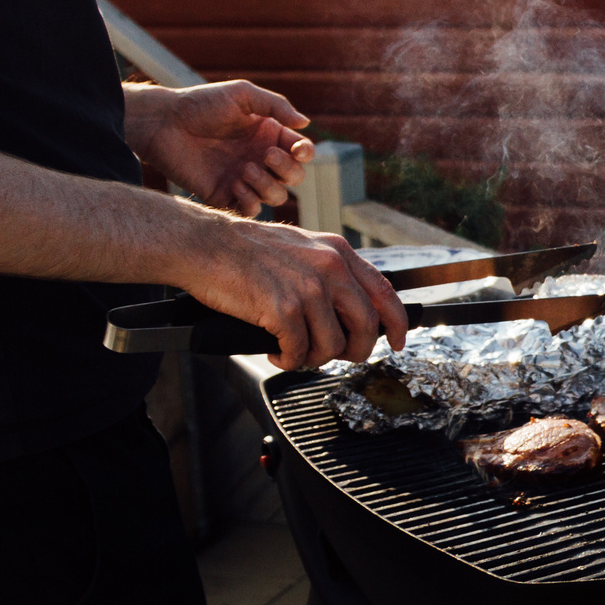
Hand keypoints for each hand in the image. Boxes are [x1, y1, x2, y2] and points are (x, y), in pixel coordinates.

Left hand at [128, 81, 312, 215]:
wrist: (163, 124)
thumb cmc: (201, 104)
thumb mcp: (242, 95)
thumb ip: (276, 106)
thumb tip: (306, 123)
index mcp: (268, 135)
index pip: (301, 151)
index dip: (305, 153)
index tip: (296, 149)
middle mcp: (260, 159)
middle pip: (294, 177)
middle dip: (286, 169)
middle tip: (264, 155)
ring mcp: (243, 178)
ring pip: (276, 196)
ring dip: (268, 185)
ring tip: (244, 169)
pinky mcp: (224, 195)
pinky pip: (251, 209)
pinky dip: (250, 200)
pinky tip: (235, 183)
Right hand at [195, 219, 410, 370]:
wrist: (206, 244)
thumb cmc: (246, 250)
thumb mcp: (303, 248)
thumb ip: (330, 272)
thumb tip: (349, 308)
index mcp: (338, 253)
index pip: (385, 293)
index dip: (398, 323)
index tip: (398, 341)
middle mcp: (330, 269)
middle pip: (366, 326)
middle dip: (356, 351)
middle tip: (337, 356)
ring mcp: (308, 289)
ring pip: (333, 345)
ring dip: (315, 358)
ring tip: (296, 351)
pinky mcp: (283, 309)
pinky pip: (299, 352)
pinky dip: (289, 360)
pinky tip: (277, 351)